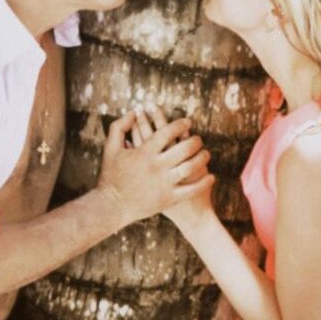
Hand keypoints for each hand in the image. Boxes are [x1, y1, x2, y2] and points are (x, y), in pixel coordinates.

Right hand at [96, 108, 213, 225]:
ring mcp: (163, 183)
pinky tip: (211, 176)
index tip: (188, 122)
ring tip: (206, 154)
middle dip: (196, 141)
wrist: (111, 207)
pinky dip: (203, 183)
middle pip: (184, 148)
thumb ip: (119, 127)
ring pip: (190, 167)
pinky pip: (191, 190)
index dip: (181, 124)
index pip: (168, 132)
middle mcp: (156, 166)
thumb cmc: (110, 176)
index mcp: (144, 152)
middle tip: (199, 139)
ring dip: (202, 158)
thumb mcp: (109, 148)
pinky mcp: (168, 199)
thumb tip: (132, 112)